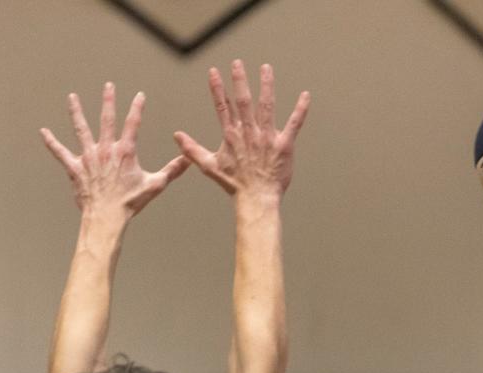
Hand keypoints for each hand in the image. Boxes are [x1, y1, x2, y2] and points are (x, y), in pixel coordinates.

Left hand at [41, 83, 189, 218]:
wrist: (106, 216)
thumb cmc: (131, 202)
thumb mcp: (155, 185)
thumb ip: (172, 170)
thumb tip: (189, 160)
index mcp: (125, 152)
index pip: (132, 124)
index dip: (137, 108)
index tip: (139, 95)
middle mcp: (105, 150)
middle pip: (106, 120)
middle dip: (108, 101)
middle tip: (108, 86)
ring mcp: (88, 157)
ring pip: (81, 129)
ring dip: (76, 112)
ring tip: (72, 98)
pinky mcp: (74, 168)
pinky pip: (60, 152)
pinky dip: (51, 142)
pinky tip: (44, 132)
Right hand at [174, 60, 309, 199]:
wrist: (256, 199)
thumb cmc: (234, 185)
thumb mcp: (209, 166)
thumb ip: (192, 149)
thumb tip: (176, 136)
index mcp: (231, 136)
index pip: (222, 107)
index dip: (217, 88)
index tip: (214, 71)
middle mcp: (249, 133)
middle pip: (243, 101)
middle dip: (240, 80)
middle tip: (238, 62)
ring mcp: (267, 138)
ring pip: (267, 106)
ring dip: (266, 86)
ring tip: (266, 68)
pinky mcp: (284, 145)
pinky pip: (294, 124)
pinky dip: (300, 109)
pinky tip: (306, 95)